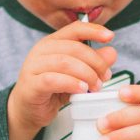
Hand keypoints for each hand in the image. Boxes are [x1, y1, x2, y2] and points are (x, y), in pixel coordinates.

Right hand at [7, 20, 117, 139]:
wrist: (27, 110)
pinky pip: (52, 79)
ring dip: (86, 74)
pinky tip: (81, 89)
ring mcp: (33, 66)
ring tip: (96, 86)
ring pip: (64, 62)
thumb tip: (112, 52)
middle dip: (95, 62)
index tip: (110, 36)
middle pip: (74, 47)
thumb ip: (93, 63)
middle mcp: (41, 50)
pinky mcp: (31, 84)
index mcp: (52, 43)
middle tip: (105, 77)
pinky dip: (70, 83)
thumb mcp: (77, 75)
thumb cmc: (53, 90)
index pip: (74, 29)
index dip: (93, 30)